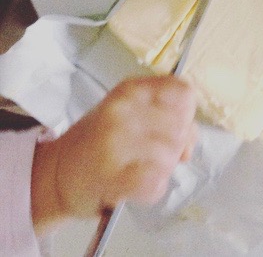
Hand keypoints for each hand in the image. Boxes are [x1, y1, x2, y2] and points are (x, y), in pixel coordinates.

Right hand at [31, 76, 197, 233]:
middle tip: (152, 153)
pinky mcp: (111, 176)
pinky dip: (152, 189)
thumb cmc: (101, 140)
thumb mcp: (133, 113)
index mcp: (131, 90)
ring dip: (163, 169)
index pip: (184, 92)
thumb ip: (168, 116)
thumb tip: (189, 143)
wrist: (57, 172)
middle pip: (182, 128)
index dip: (187, 112)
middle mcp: (123, 111)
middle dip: (176, 145)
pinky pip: (155, 183)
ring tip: (139, 168)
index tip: (176, 123)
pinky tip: (136, 184)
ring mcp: (115, 143)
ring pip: (171, 156)